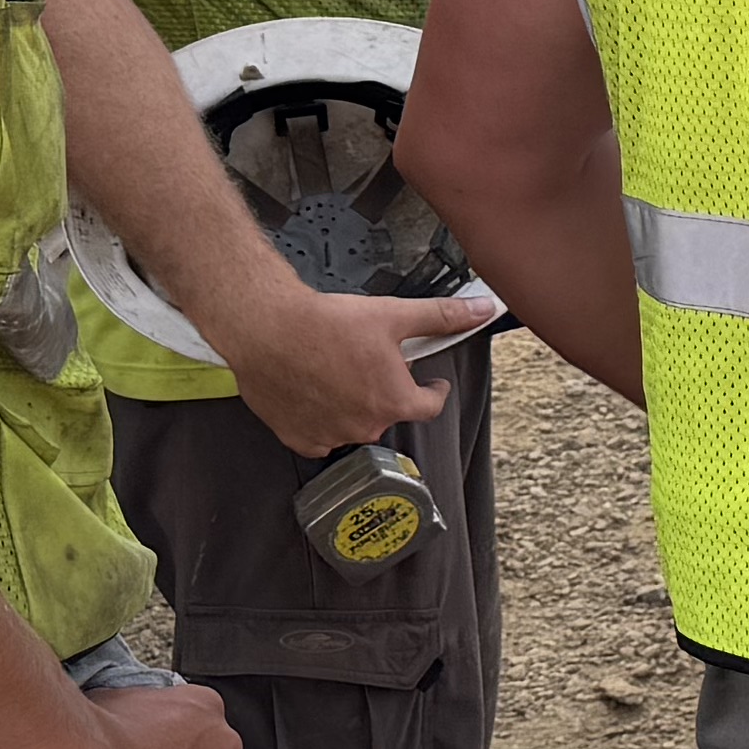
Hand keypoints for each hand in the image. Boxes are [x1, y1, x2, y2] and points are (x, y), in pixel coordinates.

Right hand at [224, 285, 484, 460]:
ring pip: (353, 423)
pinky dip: (320, 418)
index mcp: (394, 402)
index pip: (430, 406)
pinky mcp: (298, 437)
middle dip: (384, 390)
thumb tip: (482, 310)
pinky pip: (319, 435)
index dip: (433, 391)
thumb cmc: (326, 324)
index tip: (431, 384)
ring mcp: (331, 436)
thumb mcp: (393, 315)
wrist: (266, 329)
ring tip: (336, 371)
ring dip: (352, 403)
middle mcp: (366, 426)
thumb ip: (441, 317)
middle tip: (368, 362)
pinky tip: (313, 391)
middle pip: (388, 411)